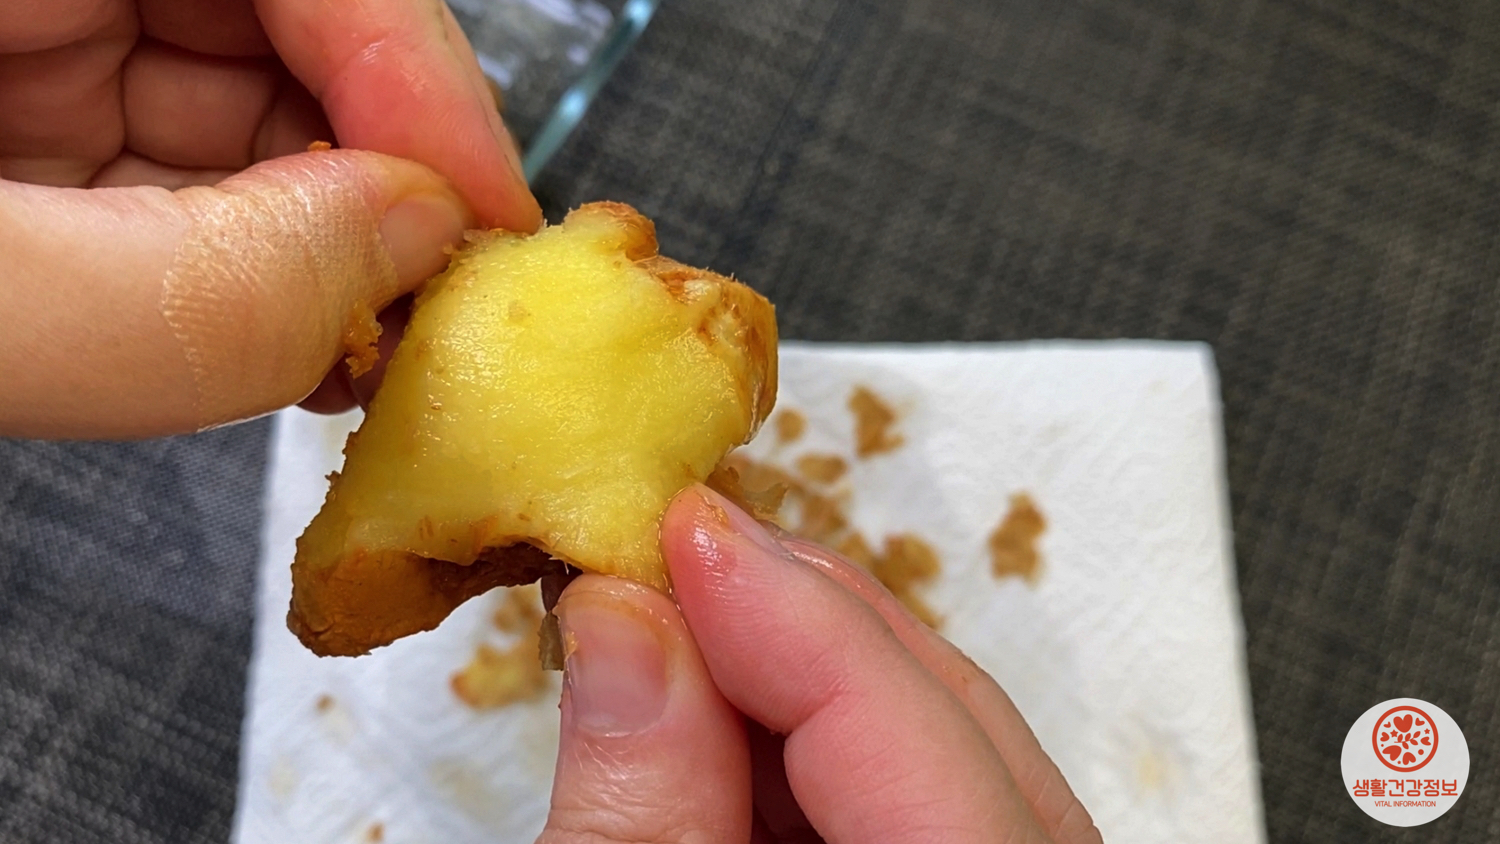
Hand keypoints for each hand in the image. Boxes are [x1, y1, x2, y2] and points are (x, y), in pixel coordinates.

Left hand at [0, 0, 539, 438]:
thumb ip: (200, 283)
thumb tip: (411, 244)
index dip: (419, 73)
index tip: (486, 213)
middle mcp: (40, 4)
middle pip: (294, 40)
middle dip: (388, 170)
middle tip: (442, 296)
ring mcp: (33, 76)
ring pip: (253, 124)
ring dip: (338, 245)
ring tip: (377, 346)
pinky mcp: (35, 158)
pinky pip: (192, 195)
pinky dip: (269, 284)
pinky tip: (306, 348)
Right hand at [540, 485, 1102, 843]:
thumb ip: (640, 821)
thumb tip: (625, 620)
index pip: (935, 743)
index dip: (806, 622)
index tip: (682, 532)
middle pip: (960, 730)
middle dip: (809, 628)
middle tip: (678, 558)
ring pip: (938, 760)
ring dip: (797, 684)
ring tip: (674, 634)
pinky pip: (910, 805)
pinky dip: (806, 754)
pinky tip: (713, 725)